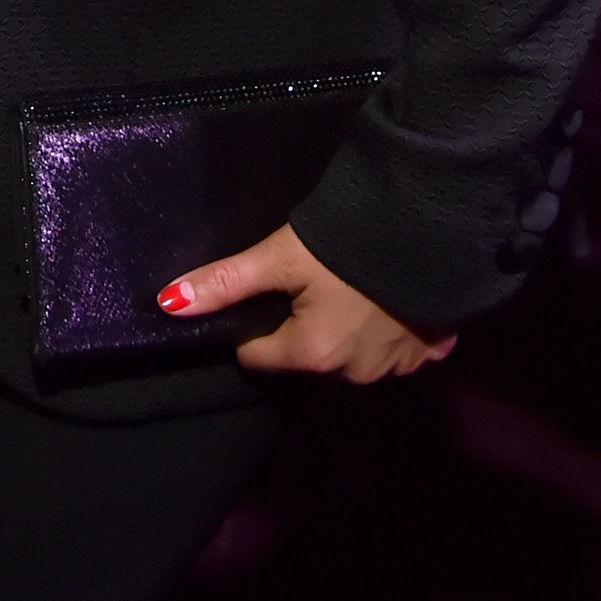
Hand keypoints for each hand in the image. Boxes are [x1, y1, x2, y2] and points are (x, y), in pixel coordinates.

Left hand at [158, 222, 454, 381]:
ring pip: (352, 356)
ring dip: (347, 331)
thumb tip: (167, 304)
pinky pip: (398, 349)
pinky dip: (390, 330)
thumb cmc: (345, 241)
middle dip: (303, 328)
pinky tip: (388, 298)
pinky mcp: (433, 351)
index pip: (259, 356)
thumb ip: (226, 282)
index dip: (254, 326)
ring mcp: (397, 367)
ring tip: (349, 287)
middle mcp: (355, 374)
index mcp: (314, 354)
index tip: (263, 296)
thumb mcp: (279, 256)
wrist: (429, 226)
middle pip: (308, 357)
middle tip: (311, 283)